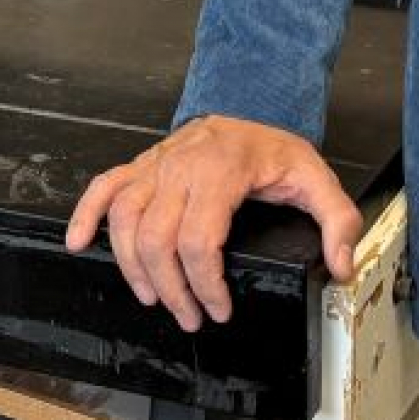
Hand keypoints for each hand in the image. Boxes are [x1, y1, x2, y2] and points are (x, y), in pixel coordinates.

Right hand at [64, 115, 364, 332]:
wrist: (248, 102)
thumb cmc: (273, 148)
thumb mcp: (316, 178)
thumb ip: (336, 222)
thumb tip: (341, 266)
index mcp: (222, 171)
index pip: (199, 240)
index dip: (205, 284)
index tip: (219, 309)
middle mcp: (181, 166)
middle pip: (157, 239)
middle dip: (171, 289)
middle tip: (190, 317)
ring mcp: (156, 165)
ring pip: (125, 220)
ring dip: (132, 267)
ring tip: (153, 298)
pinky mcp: (140, 166)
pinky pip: (103, 187)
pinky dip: (84, 214)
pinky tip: (77, 241)